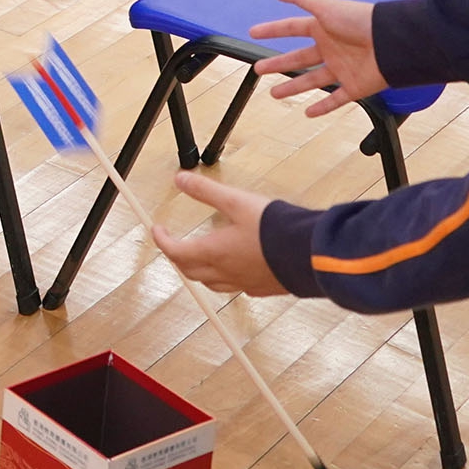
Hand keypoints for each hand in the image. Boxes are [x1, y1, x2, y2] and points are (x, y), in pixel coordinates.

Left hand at [152, 172, 283, 295]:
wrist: (311, 254)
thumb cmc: (275, 229)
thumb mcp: (236, 201)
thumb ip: (206, 191)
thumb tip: (180, 179)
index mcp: (214, 253)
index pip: (176, 252)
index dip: (162, 241)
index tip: (158, 230)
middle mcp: (226, 272)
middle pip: (191, 271)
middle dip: (178, 257)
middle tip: (175, 243)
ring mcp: (245, 284)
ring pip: (212, 283)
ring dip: (199, 271)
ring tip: (199, 257)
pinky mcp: (264, 288)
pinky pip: (237, 287)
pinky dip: (226, 278)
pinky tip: (235, 269)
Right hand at [252, 0, 384, 116]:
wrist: (392, 43)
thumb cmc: (359, 21)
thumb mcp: (324, 8)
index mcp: (323, 28)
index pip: (291, 28)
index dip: (273, 30)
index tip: (253, 33)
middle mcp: (330, 48)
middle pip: (298, 58)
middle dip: (278, 64)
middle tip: (258, 69)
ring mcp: (342, 69)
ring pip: (312, 81)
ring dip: (293, 87)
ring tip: (274, 94)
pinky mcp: (354, 86)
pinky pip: (336, 99)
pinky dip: (322, 107)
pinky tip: (307, 113)